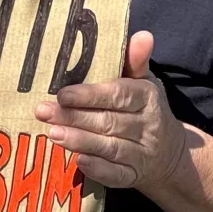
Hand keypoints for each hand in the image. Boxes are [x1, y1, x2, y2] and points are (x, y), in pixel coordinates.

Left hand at [33, 31, 187, 190]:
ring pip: (110, 147)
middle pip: (108, 122)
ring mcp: (142, 154)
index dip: (90, 96)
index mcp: (147, 97)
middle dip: (74, 117)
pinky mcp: (134, 176)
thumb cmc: (144, 109)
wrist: (169, 152)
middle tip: (43, 112)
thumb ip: (135, 61)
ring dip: (80, 141)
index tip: (63, 94)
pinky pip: (116, 174)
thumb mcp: (144, 82)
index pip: (119, 95)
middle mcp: (147, 126)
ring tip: (53, 133)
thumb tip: (142, 35)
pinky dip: (98, 169)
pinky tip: (78, 161)